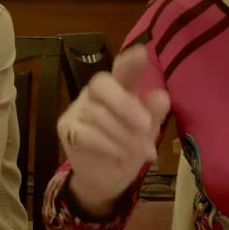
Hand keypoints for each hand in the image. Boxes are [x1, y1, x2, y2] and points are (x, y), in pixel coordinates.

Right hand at [56, 45, 169, 215]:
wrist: (107, 177)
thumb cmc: (130, 144)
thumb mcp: (148, 130)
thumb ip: (154, 113)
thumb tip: (161, 97)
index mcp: (119, 86)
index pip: (122, 68)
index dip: (129, 61)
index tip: (141, 52)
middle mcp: (96, 92)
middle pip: (101, 83)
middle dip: (125, 104)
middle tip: (146, 125)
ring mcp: (78, 109)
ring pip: (97, 114)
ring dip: (123, 135)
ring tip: (141, 152)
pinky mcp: (67, 129)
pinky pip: (85, 133)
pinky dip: (108, 145)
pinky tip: (122, 155)